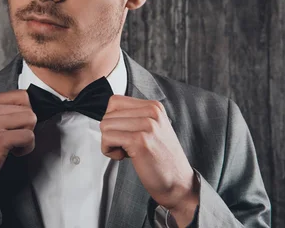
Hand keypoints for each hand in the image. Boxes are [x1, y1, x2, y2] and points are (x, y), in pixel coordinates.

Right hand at [0, 90, 36, 206]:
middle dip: (27, 126)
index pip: (21, 95)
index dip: (25, 113)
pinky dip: (26, 148)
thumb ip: (1, 113)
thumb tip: (28, 108)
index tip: (16, 127)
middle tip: (14, 139)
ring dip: (28, 136)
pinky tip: (13, 154)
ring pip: (31, 119)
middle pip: (28, 107)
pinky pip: (28, 136)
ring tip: (13, 146)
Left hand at [100, 96, 197, 212]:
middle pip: (108, 114)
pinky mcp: (140, 140)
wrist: (179, 182)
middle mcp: (152, 112)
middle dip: (111, 133)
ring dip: (109, 142)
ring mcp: (147, 125)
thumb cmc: (162, 159)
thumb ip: (134, 117)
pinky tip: (123, 156)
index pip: (115, 102)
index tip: (123, 133)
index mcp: (154, 107)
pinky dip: (109, 150)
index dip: (113, 120)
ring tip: (125, 150)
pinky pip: (107, 138)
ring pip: (105, 125)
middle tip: (125, 146)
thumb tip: (109, 115)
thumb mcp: (153, 129)